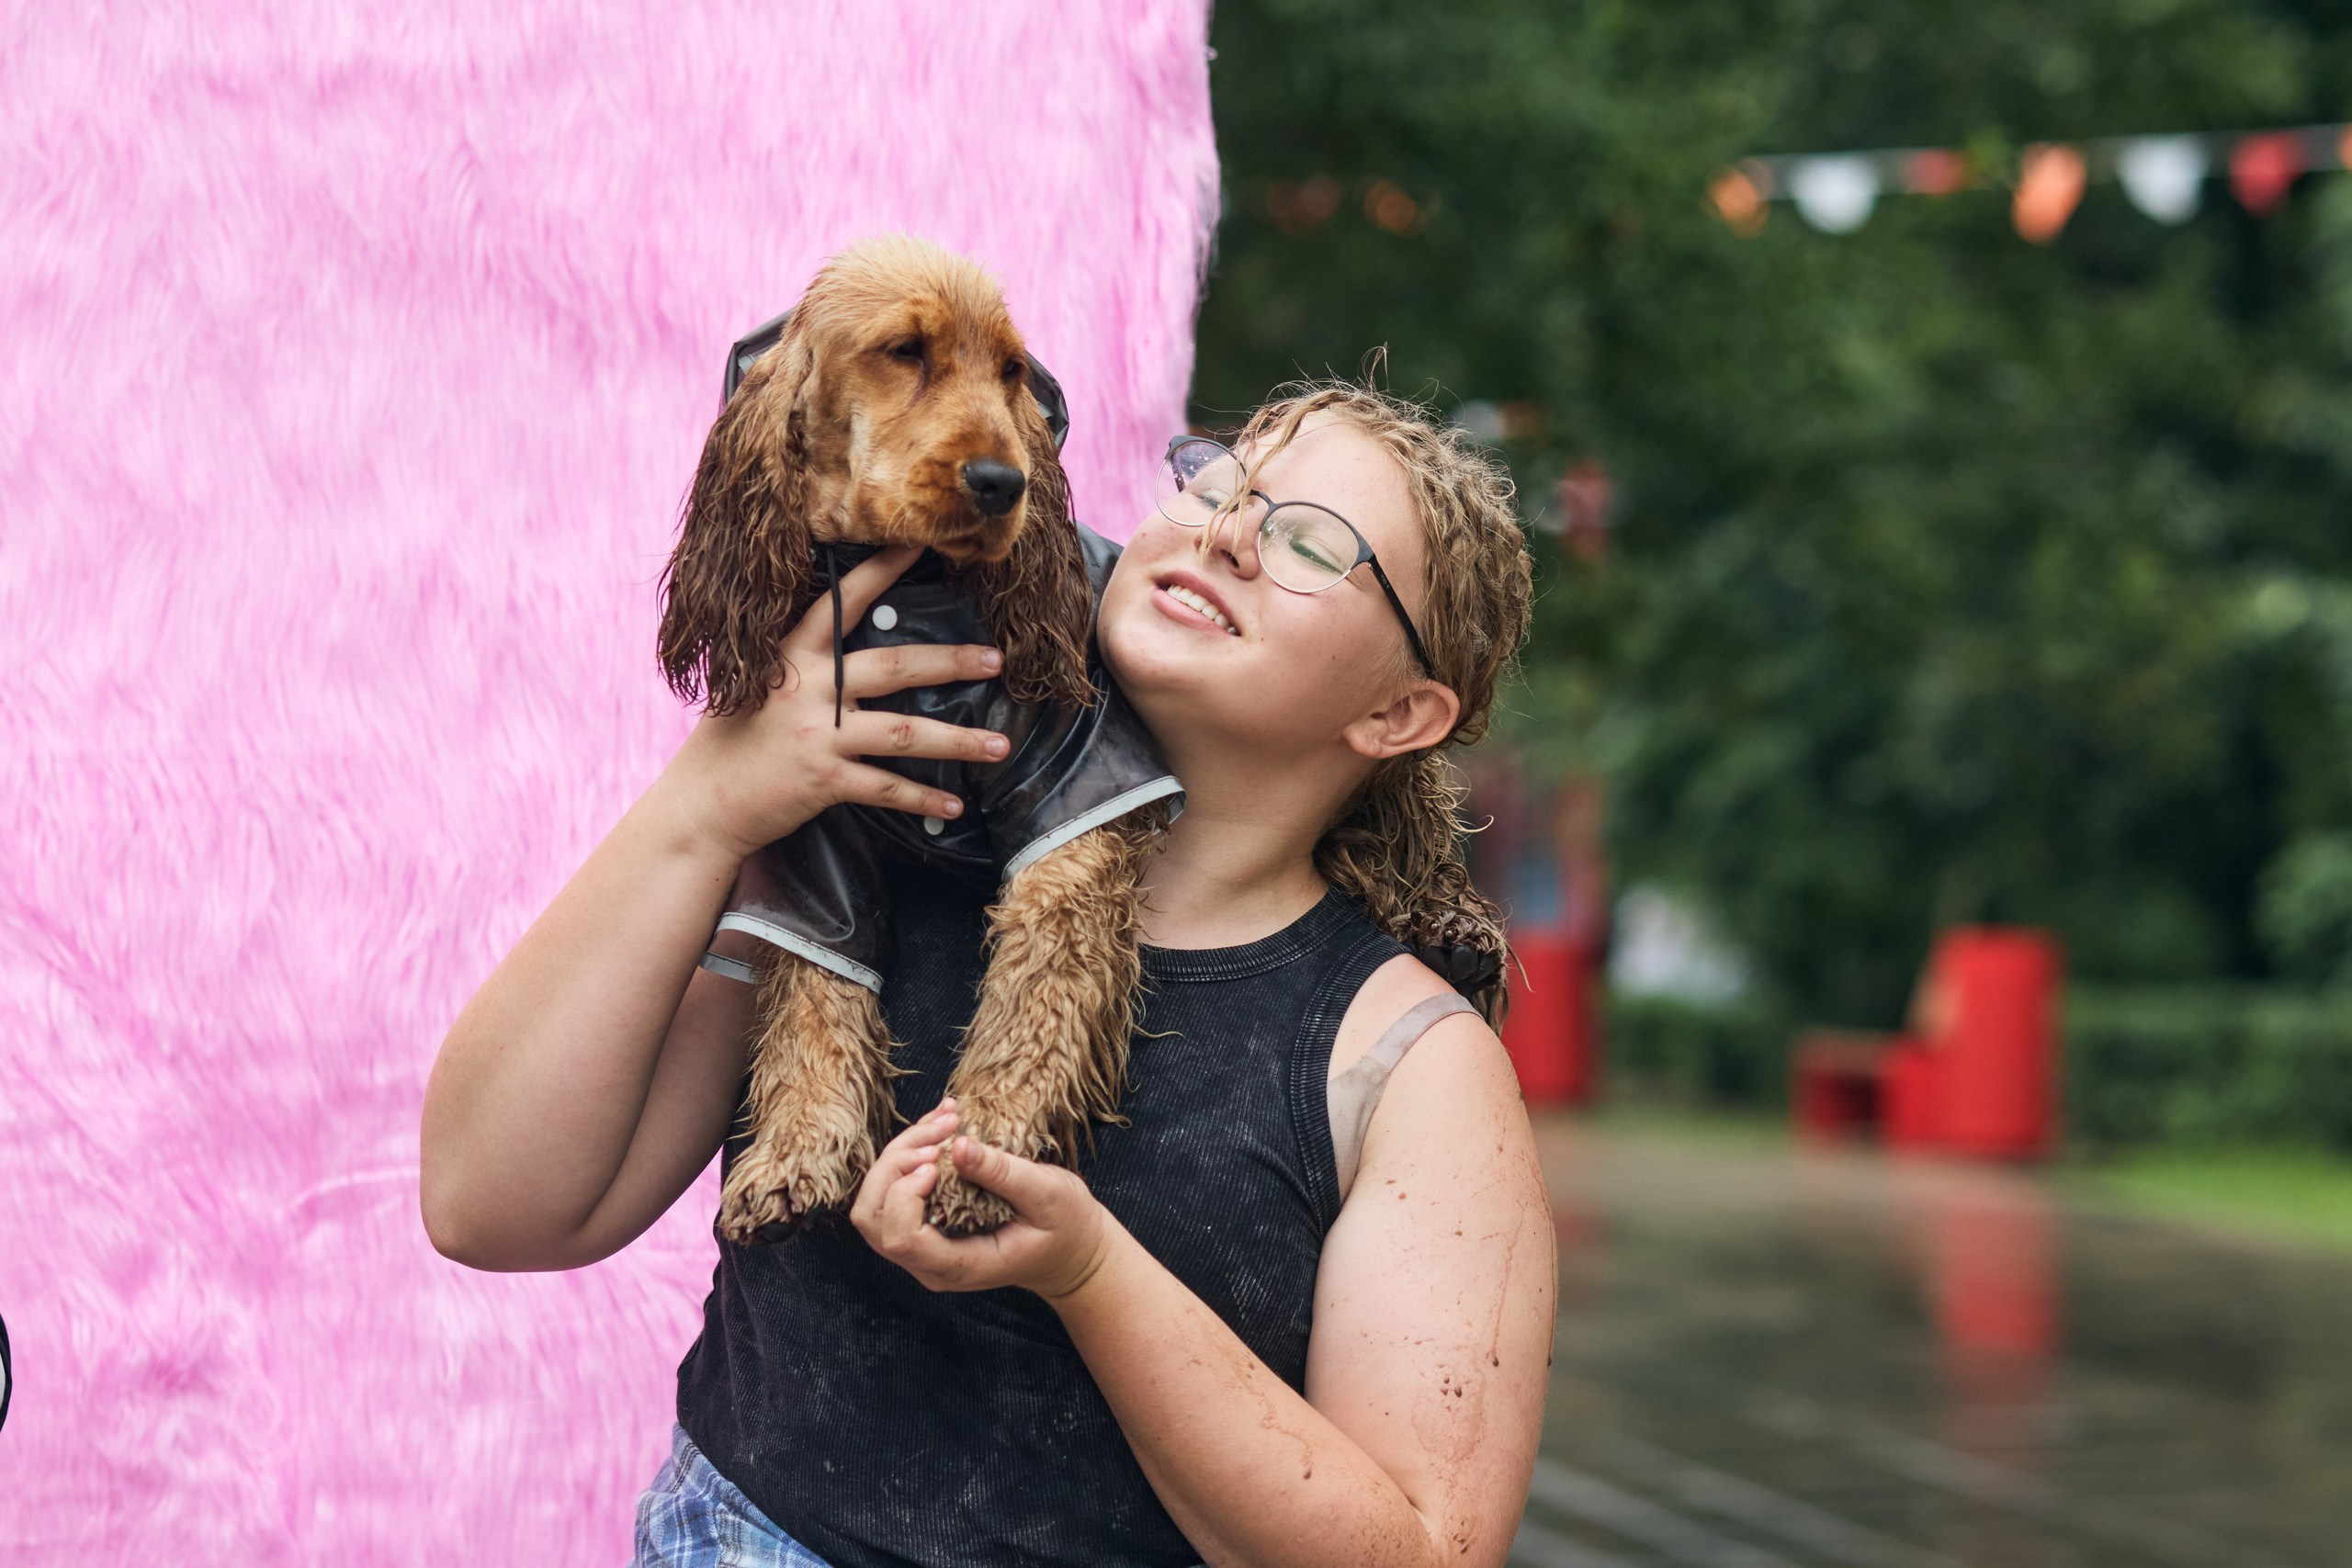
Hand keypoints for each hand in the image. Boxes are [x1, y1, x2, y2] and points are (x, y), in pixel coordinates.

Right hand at [657, 545, 1010, 856]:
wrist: (701, 803)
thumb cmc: (735, 740)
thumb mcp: (760, 684)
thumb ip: (805, 663)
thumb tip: (856, 645)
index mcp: (793, 655)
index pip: (843, 602)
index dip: (883, 570)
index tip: (922, 544)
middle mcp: (810, 688)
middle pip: (894, 666)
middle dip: (951, 662)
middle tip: (997, 659)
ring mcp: (818, 735)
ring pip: (904, 732)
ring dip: (958, 739)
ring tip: (1000, 744)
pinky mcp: (823, 780)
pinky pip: (886, 788)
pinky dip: (923, 797)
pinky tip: (954, 803)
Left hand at [851, 1098, 1118, 1299]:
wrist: (1069, 1251)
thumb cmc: (1065, 1226)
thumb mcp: (1049, 1195)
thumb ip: (1003, 1174)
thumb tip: (957, 1146)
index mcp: (960, 1265)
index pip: (900, 1238)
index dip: (905, 1193)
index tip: (939, 1159)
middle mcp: (929, 1263)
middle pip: (873, 1217)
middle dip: (894, 1164)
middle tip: (941, 1131)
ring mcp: (922, 1247)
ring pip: (876, 1201)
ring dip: (900, 1153)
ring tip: (945, 1120)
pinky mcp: (924, 1224)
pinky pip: (894, 1191)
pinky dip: (910, 1152)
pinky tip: (942, 1124)